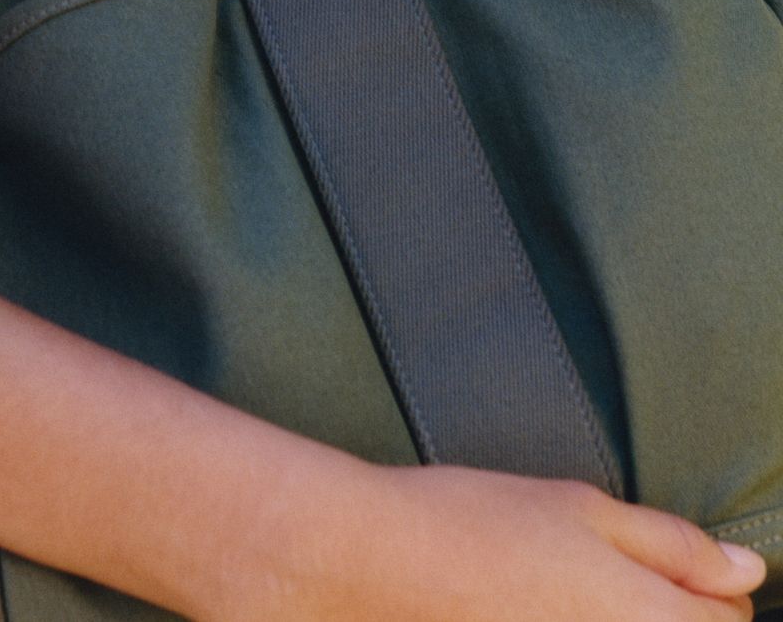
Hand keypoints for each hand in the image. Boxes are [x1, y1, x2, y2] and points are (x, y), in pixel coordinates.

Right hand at [211, 456, 765, 621]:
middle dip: (660, 609)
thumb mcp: (581, 506)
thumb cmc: (471, 525)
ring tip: (553, 593)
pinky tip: (523, 607)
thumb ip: (672, 545)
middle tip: (600, 576)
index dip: (704, 590)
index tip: (662, 566)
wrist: (372, 567)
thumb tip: (745, 570)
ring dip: (608, 618)